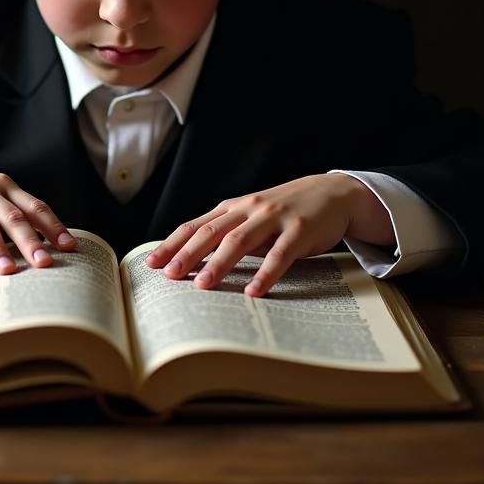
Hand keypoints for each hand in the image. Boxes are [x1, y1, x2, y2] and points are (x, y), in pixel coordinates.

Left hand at [144, 174, 394, 295]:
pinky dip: (266, 273)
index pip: (195, 226)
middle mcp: (249, 209)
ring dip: (219, 264)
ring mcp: (274, 217)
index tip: (151, 264)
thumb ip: (229, 234)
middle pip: (211, 232)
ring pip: (240, 240)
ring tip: (203, 285)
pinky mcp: (299, 229)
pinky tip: (254, 291)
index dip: (171, 244)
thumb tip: (194, 264)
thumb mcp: (252, 217)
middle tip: (170, 276)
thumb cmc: (285, 211)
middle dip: (187, 254)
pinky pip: (280, 254)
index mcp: (233, 208)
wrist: (332, 192)